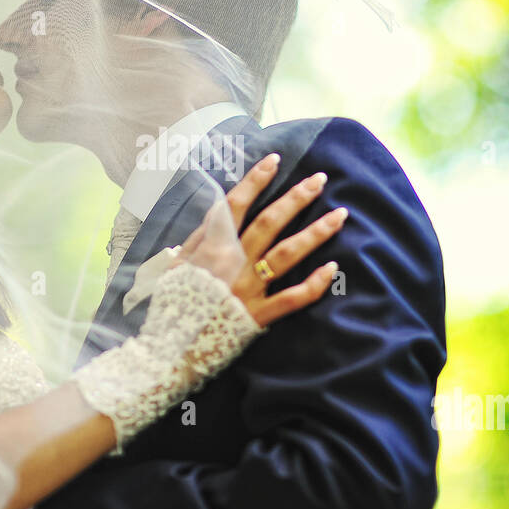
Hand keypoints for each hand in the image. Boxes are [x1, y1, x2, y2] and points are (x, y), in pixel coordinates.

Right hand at [180, 154, 344, 326]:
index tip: (275, 160)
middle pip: (269, 222)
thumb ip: (196, 240)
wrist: (169, 348)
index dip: (256, 180)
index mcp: (211, 247)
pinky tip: (333, 268)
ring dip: (315, 232)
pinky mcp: (258, 316)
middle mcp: (233, 263)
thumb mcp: (174, 266)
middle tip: (320, 179)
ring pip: (286, 254)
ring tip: (340, 215)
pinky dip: (313, 284)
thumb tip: (214, 213)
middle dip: (296, 198)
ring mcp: (248, 289)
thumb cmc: (171, 307)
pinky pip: (291, 298)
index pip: (236, 205)